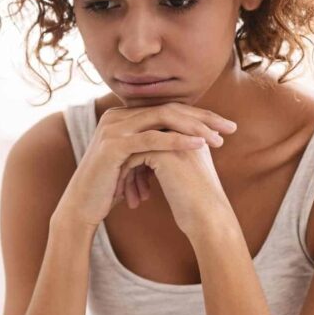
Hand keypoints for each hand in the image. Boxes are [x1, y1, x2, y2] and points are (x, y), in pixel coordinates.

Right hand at [52, 102, 236, 229]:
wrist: (83, 205)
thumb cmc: (109, 187)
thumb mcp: (134, 161)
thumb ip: (151, 145)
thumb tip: (185, 139)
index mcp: (122, 116)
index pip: (167, 109)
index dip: (198, 115)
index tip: (225, 126)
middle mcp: (116, 116)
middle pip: (168, 109)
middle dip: (203, 118)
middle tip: (231, 127)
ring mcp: (113, 128)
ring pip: (162, 119)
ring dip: (194, 128)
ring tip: (219, 139)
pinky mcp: (113, 145)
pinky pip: (152, 138)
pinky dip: (177, 141)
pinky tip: (199, 146)